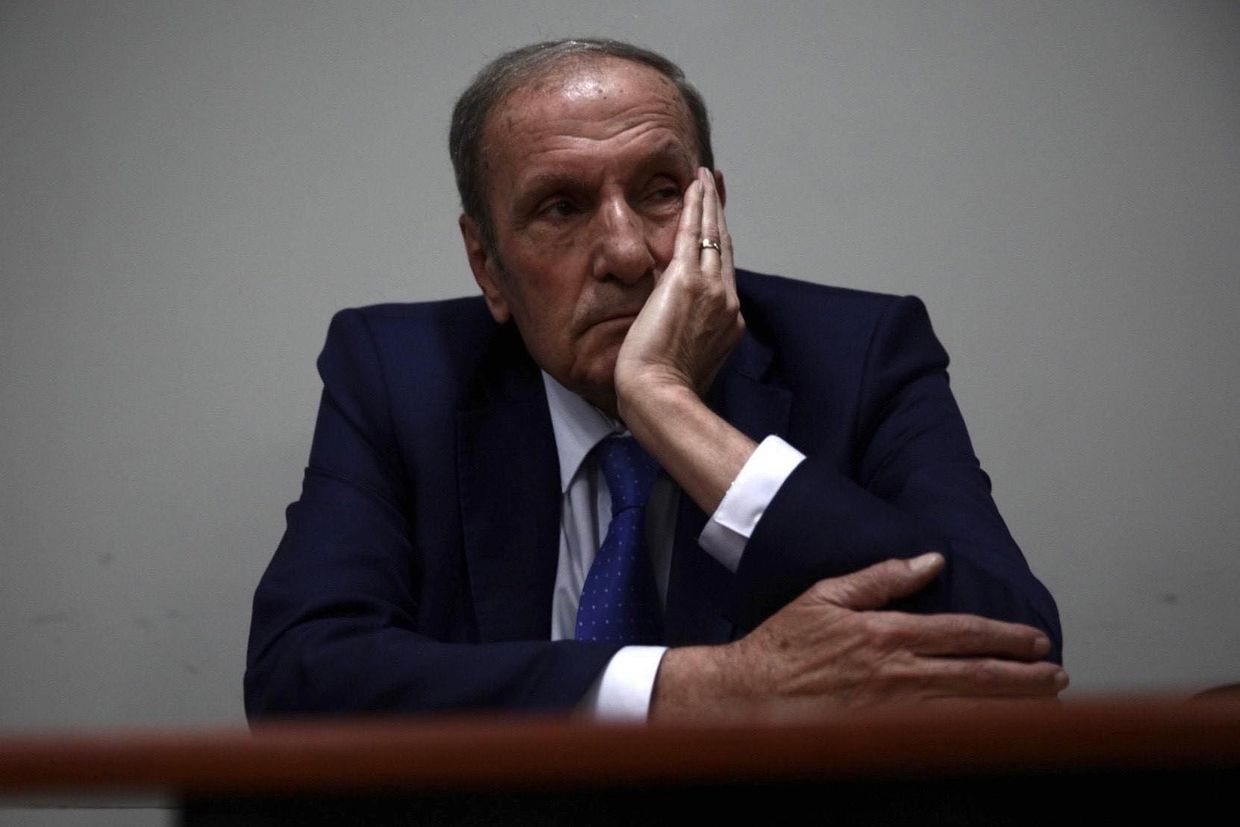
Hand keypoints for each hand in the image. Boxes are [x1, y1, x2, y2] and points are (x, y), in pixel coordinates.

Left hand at [614, 167, 743, 409]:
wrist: (660, 394)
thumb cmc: (662, 389)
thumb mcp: (684, 358)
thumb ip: (684, 334)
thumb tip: (670, 324)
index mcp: (727, 321)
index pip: (724, 273)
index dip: (721, 245)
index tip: (720, 226)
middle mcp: (726, 301)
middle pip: (724, 247)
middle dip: (718, 215)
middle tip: (714, 186)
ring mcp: (711, 289)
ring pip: (712, 235)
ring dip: (707, 203)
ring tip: (703, 178)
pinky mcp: (686, 281)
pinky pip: (692, 233)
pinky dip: (694, 207)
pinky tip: (693, 186)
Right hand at [651, 553, 1067, 719]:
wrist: (750, 696)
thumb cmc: (785, 645)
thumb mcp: (826, 595)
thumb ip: (880, 578)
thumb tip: (928, 560)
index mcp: (887, 634)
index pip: (963, 634)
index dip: (1007, 638)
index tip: (1037, 642)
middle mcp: (898, 673)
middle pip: (978, 675)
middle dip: (1025, 677)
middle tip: (1058, 677)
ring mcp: (894, 710)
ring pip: (969, 708)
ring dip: (1011, 706)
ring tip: (1044, 703)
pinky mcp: (883, 735)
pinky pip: (943, 734)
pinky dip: (977, 732)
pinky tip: (998, 732)